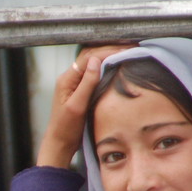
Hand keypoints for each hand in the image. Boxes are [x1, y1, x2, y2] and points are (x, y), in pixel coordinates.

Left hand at [37, 44, 134, 168]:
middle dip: (110, 49)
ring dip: (109, 55)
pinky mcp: (80, 90)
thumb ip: (86, 83)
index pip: (88, 57)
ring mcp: (74, 83)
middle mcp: (69, 78)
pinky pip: (93, 73)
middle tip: (131, 46)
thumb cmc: (66, 128)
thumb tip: (96, 60)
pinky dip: (106, 66)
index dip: (108, 50)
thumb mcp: (77, 106)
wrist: (60, 143)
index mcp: (67, 79)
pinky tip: (118, 66)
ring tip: (128, 52)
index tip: (126, 49)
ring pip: (92, 62)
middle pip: (90, 56)